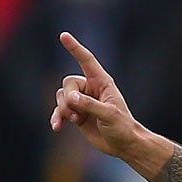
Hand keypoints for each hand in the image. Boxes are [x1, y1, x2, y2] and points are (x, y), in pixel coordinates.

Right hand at [50, 33, 142, 160]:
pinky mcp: (77, 114)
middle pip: (68, 83)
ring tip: (77, 121)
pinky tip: (57, 128)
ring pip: (61, 96)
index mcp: (102, 82)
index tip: (64, 35)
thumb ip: (90, 105)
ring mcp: (82, 101)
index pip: (86, 60)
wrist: (124, 145)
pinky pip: (60, 110)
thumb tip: (71, 98)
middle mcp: (91, 88)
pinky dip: (57, 118)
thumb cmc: (123, 128)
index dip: (75, 48)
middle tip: (77, 113)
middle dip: (68, 98)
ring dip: (64, 109)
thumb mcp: (109, 115)